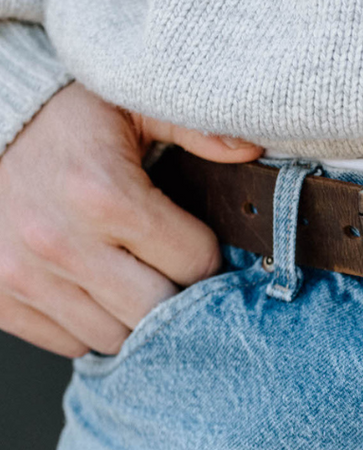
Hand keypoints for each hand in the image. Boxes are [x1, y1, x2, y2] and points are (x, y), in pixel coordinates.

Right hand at [0, 81, 263, 356]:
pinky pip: (70, 344)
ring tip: (127, 278)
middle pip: (159, 312)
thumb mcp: (129, 105)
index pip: (196, 263)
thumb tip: (252, 151)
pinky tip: (89, 290)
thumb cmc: (59, 119)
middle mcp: (60, 241)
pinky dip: (87, 326)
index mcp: (103, 193)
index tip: (192, 241)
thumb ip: (195, 128)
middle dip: (174, 294)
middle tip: (168, 269)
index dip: (205, 255)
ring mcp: (24, 274)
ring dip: (132, 317)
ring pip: (116, 338)